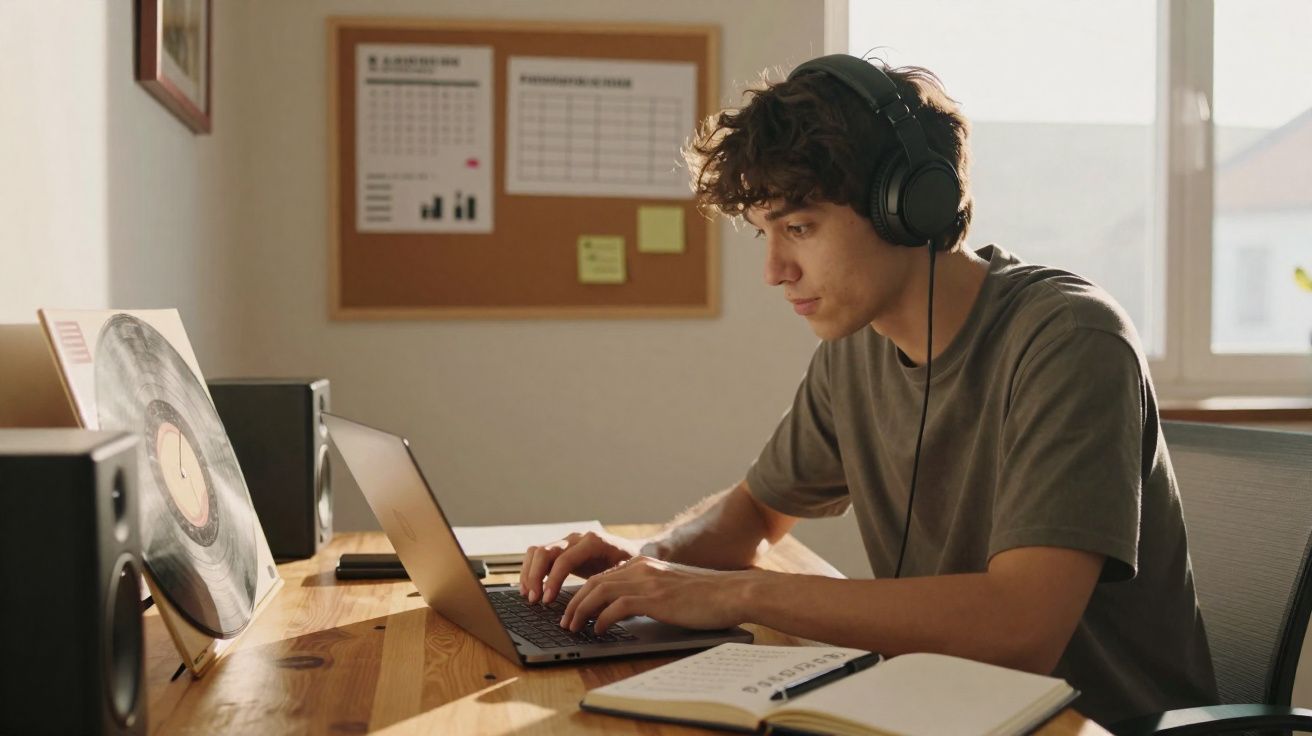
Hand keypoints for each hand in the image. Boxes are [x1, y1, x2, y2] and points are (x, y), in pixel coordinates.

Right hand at [519, 530, 643, 604]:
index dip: (553, 580)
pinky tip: (530, 589)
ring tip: (529, 596)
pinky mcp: (560, 550)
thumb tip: (594, 609)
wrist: (631, 551)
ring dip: (529, 574)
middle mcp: (576, 539)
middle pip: (544, 551)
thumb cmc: (629, 564)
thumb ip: (610, 587)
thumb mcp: (625, 574)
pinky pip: (537, 556)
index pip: (564, 559)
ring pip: (536, 551)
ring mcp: (566, 542)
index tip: (547, 599)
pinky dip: (530, 571)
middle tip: (534, 600)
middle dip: (535, 576)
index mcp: (593, 542)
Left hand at [559, 556, 748, 633]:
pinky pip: (617, 607)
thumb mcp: (671, 588)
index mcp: (644, 563)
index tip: (574, 610)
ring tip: (573, 627)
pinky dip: (602, 619)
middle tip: (565, 621)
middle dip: (574, 603)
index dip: (584, 594)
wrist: (732, 592)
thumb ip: (649, 591)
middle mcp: (642, 568)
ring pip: (599, 592)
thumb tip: (627, 609)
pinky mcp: (654, 598)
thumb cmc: (707, 596)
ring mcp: (648, 581)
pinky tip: (598, 630)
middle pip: (594, 582)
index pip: (603, 576)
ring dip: (581, 611)